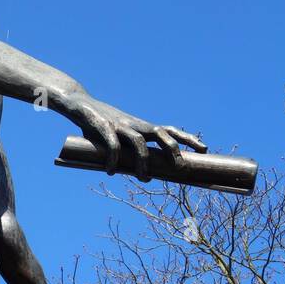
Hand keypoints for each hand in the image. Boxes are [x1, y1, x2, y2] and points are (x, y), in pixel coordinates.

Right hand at [65, 94, 205, 180]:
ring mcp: (121, 126)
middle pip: (162, 134)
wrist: (80, 104)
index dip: (187, 139)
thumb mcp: (119, 135)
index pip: (170, 131)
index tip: (204, 149)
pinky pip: (113, 147)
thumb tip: (137, 172)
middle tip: (180, 167)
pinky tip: (111, 171)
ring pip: (140, 144)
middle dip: (173, 150)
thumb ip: (128, 151)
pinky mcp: (104, 128)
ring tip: (144, 178)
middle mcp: (136, 125)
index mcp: (142, 126)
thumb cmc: (102, 123)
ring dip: (144, 163)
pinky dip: (114, 161)